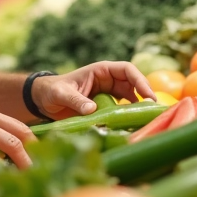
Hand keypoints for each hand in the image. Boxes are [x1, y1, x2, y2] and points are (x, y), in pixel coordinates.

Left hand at [32, 61, 154, 119]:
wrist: (43, 100)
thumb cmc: (51, 91)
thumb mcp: (61, 94)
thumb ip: (76, 100)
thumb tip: (92, 109)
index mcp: (100, 71)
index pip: (126, 70)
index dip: (139, 81)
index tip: (147, 95)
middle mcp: (108, 80)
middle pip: (133, 85)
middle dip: (144, 95)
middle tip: (153, 112)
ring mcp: (108, 93)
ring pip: (130, 98)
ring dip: (138, 108)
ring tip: (146, 120)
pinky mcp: (106, 106)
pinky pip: (121, 110)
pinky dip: (127, 116)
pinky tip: (132, 126)